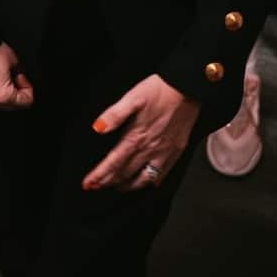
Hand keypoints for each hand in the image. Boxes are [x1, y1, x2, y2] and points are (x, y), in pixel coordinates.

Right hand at [0, 42, 34, 109]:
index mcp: (2, 96)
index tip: (24, 78)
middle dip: (16, 92)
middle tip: (16, 77)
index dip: (28, 88)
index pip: (25, 102)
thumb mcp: (14, 61)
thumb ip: (20, 73)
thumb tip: (20, 76)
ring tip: (3, 75)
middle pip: (10, 104)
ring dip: (2, 91)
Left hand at [81, 74, 197, 191]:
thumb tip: (98, 127)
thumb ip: (115, 114)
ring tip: (118, 188)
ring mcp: (164, 152)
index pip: (113, 162)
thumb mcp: (133, 97)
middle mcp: (150, 148)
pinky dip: (151, 181)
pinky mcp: (176, 151)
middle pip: (125, 173)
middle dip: (109, 182)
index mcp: (136, 136)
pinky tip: (147, 183)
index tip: (88, 183)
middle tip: (98, 186)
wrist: (187, 88)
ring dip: (129, 186)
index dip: (99, 175)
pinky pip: (163, 174)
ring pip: (143, 178)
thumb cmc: (160, 90)